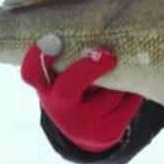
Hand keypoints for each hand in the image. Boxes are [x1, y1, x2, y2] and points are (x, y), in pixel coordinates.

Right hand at [21, 35, 142, 152]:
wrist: (87, 129)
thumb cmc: (76, 86)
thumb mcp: (66, 75)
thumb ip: (74, 57)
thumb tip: (100, 30)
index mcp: (45, 86)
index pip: (32, 73)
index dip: (38, 57)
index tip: (51, 39)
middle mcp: (58, 106)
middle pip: (68, 88)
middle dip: (89, 69)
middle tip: (108, 54)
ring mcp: (81, 123)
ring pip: (109, 96)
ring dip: (121, 82)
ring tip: (122, 74)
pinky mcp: (104, 132)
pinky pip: (126, 107)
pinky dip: (132, 95)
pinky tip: (129, 91)